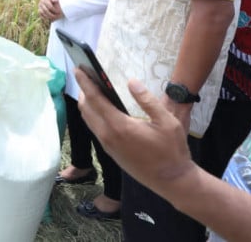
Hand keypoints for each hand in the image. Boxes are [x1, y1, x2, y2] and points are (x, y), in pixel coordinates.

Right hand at [38, 0, 62, 20]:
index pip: (50, 7)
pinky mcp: (39, 9)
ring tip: (53, 18)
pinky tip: (49, 19)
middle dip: (51, 14)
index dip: (54, 10)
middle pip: (45, 11)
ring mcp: (39, 7)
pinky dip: (44, 17)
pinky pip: (40, 15)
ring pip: (42, 13)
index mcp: (45, 0)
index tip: (59, 12)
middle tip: (57, 17)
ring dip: (48, 17)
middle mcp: (41, 3)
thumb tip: (54, 0)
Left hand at [75, 72, 196, 198]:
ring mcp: (107, 145)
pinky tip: (100, 108)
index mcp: (119, 126)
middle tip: (84, 75)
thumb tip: (132, 82)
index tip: (78, 69)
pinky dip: (92, 115)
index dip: (85, 83)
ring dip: (86, 103)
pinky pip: (95, 129)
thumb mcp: (167, 122)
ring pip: (89, 120)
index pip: (95, 99)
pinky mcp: (110, 152)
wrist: (172, 181)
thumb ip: (147, 101)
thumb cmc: (172, 151)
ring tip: (90, 89)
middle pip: (87, 108)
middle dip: (83, 90)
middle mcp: (108, 136)